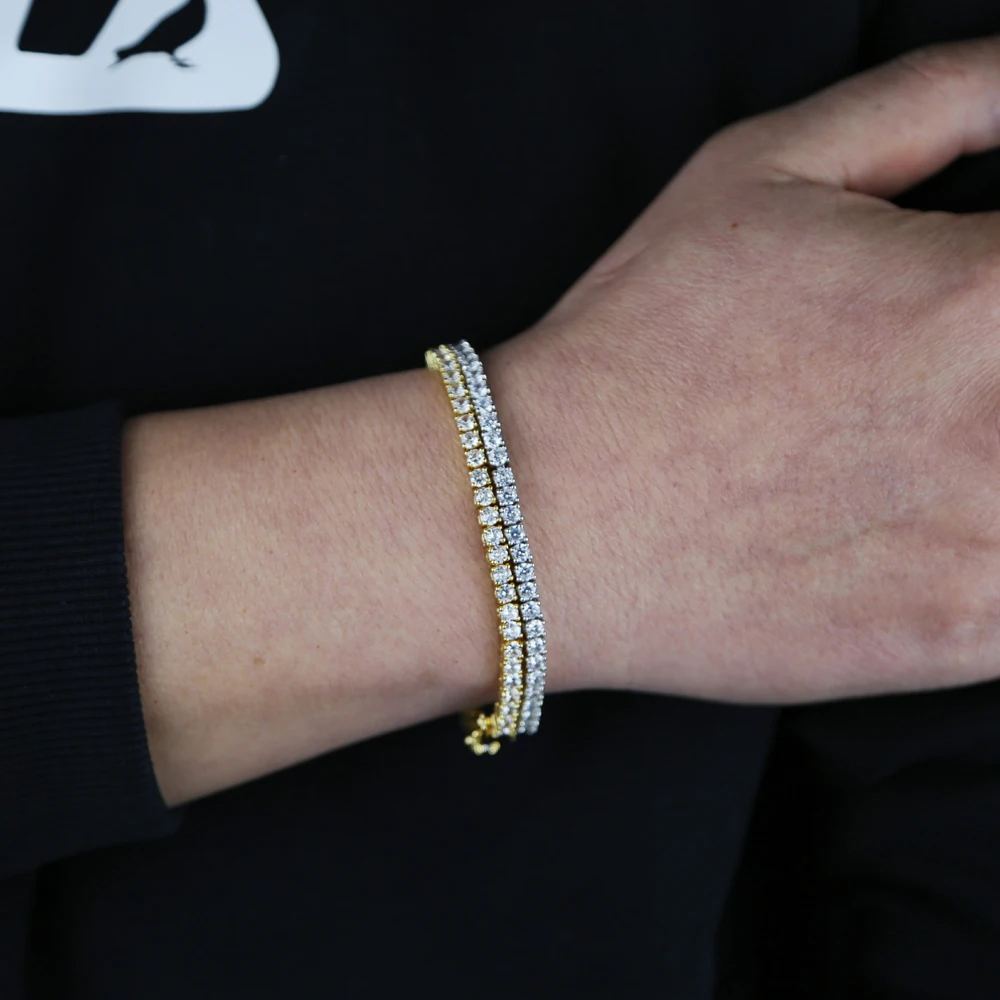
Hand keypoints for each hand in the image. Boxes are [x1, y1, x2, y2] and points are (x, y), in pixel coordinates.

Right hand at [488, 36, 999, 703]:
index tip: (966, 309)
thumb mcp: (758, 171)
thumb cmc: (635, 345)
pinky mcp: (962, 634)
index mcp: (983, 289)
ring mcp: (994, 542)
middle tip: (926, 387)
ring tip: (909, 455)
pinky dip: (994, 554)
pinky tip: (928, 528)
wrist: (545, 514)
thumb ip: (930, 99)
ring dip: (994, 463)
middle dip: (991, 373)